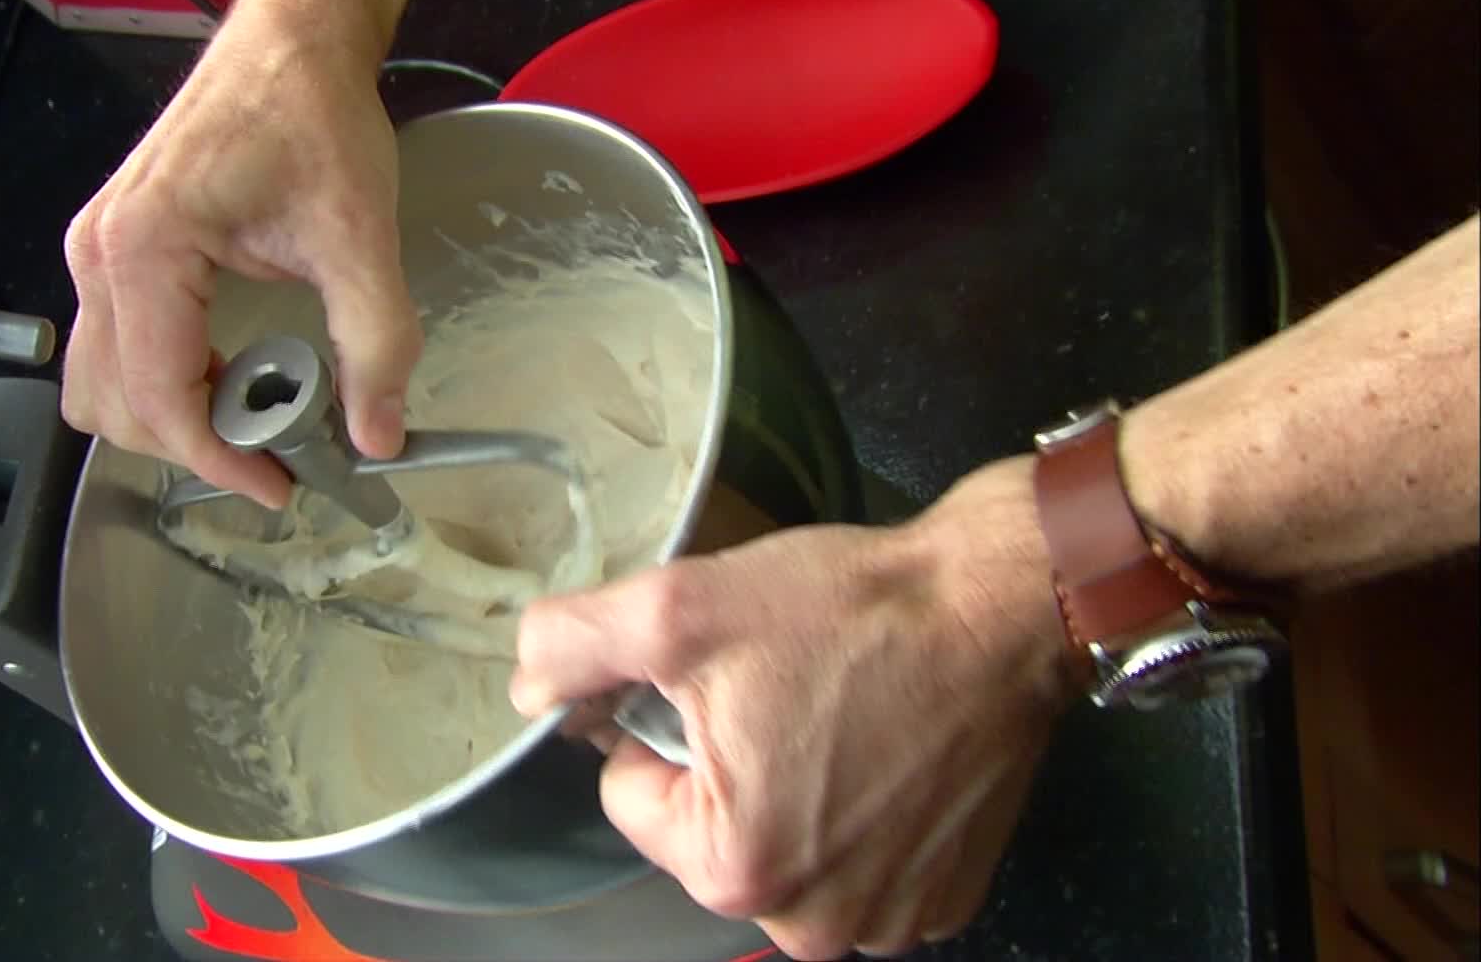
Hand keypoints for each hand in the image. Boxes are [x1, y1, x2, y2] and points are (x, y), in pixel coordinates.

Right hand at [60, 11, 420, 507]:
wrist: (291, 44)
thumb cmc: (312, 114)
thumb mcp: (358, 235)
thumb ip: (375, 343)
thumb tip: (377, 435)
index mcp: (144, 248)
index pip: (159, 396)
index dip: (217, 460)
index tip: (277, 488)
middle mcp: (101, 252)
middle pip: (111, 404)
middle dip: (189, 445)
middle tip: (274, 454)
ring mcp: (100, 250)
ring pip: (102, 383)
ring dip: (173, 419)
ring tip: (258, 415)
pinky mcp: (117, 250)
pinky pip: (118, 347)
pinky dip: (169, 383)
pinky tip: (237, 376)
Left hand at [509, 458, 1080, 958]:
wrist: (1001, 605)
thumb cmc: (851, 613)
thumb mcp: (679, 606)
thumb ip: (572, 646)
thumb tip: (527, 685)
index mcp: (736, 870)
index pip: (631, 797)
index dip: (659, 724)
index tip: (719, 678)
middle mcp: (815, 922)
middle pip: (708, 831)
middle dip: (726, 759)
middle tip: (780, 686)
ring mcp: (891, 919)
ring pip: (783, 845)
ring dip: (793, 785)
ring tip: (837, 709)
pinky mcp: (946, 895)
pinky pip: (860, 859)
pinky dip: (860, 809)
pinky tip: (885, 742)